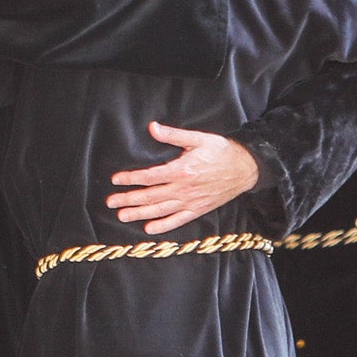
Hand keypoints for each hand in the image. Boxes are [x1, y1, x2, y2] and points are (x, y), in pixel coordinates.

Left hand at [105, 121, 262, 234]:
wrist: (245, 168)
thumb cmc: (222, 152)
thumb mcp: (198, 138)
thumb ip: (173, 135)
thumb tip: (152, 128)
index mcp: (182, 170)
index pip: (150, 176)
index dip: (131, 179)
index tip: (116, 180)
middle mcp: (184, 189)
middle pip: (150, 196)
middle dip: (128, 199)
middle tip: (111, 202)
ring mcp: (190, 202)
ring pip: (160, 210)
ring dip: (139, 213)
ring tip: (122, 216)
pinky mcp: (198, 210)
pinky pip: (177, 220)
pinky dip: (163, 226)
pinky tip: (149, 228)